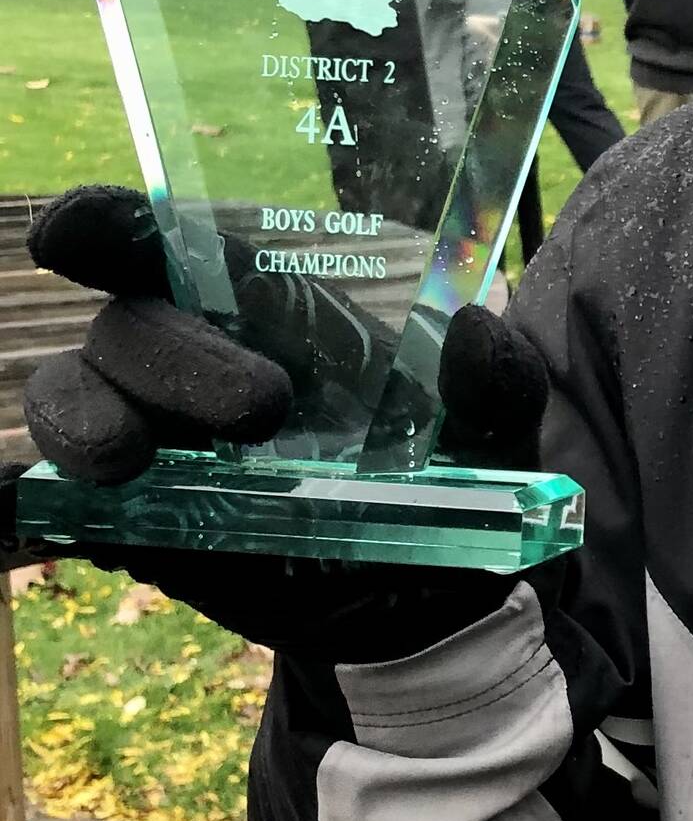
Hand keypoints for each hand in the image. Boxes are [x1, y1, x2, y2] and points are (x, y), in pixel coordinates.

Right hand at [8, 187, 551, 656]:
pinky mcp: (135, 519)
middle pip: (130, 321)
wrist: (427, 595)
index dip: (109, 225)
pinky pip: (66, 499)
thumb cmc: (452, 472)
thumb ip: (498, 378)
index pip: (171, 241)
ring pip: (71, 395)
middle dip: (176, 357)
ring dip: (89, 420)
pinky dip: (68, 502)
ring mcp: (157, 437)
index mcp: (272, 303)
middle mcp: (195, 356)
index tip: (71, 230)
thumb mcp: (496, 426)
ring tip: (135, 460)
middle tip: (260, 409)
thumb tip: (471, 331)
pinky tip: (105, 519)